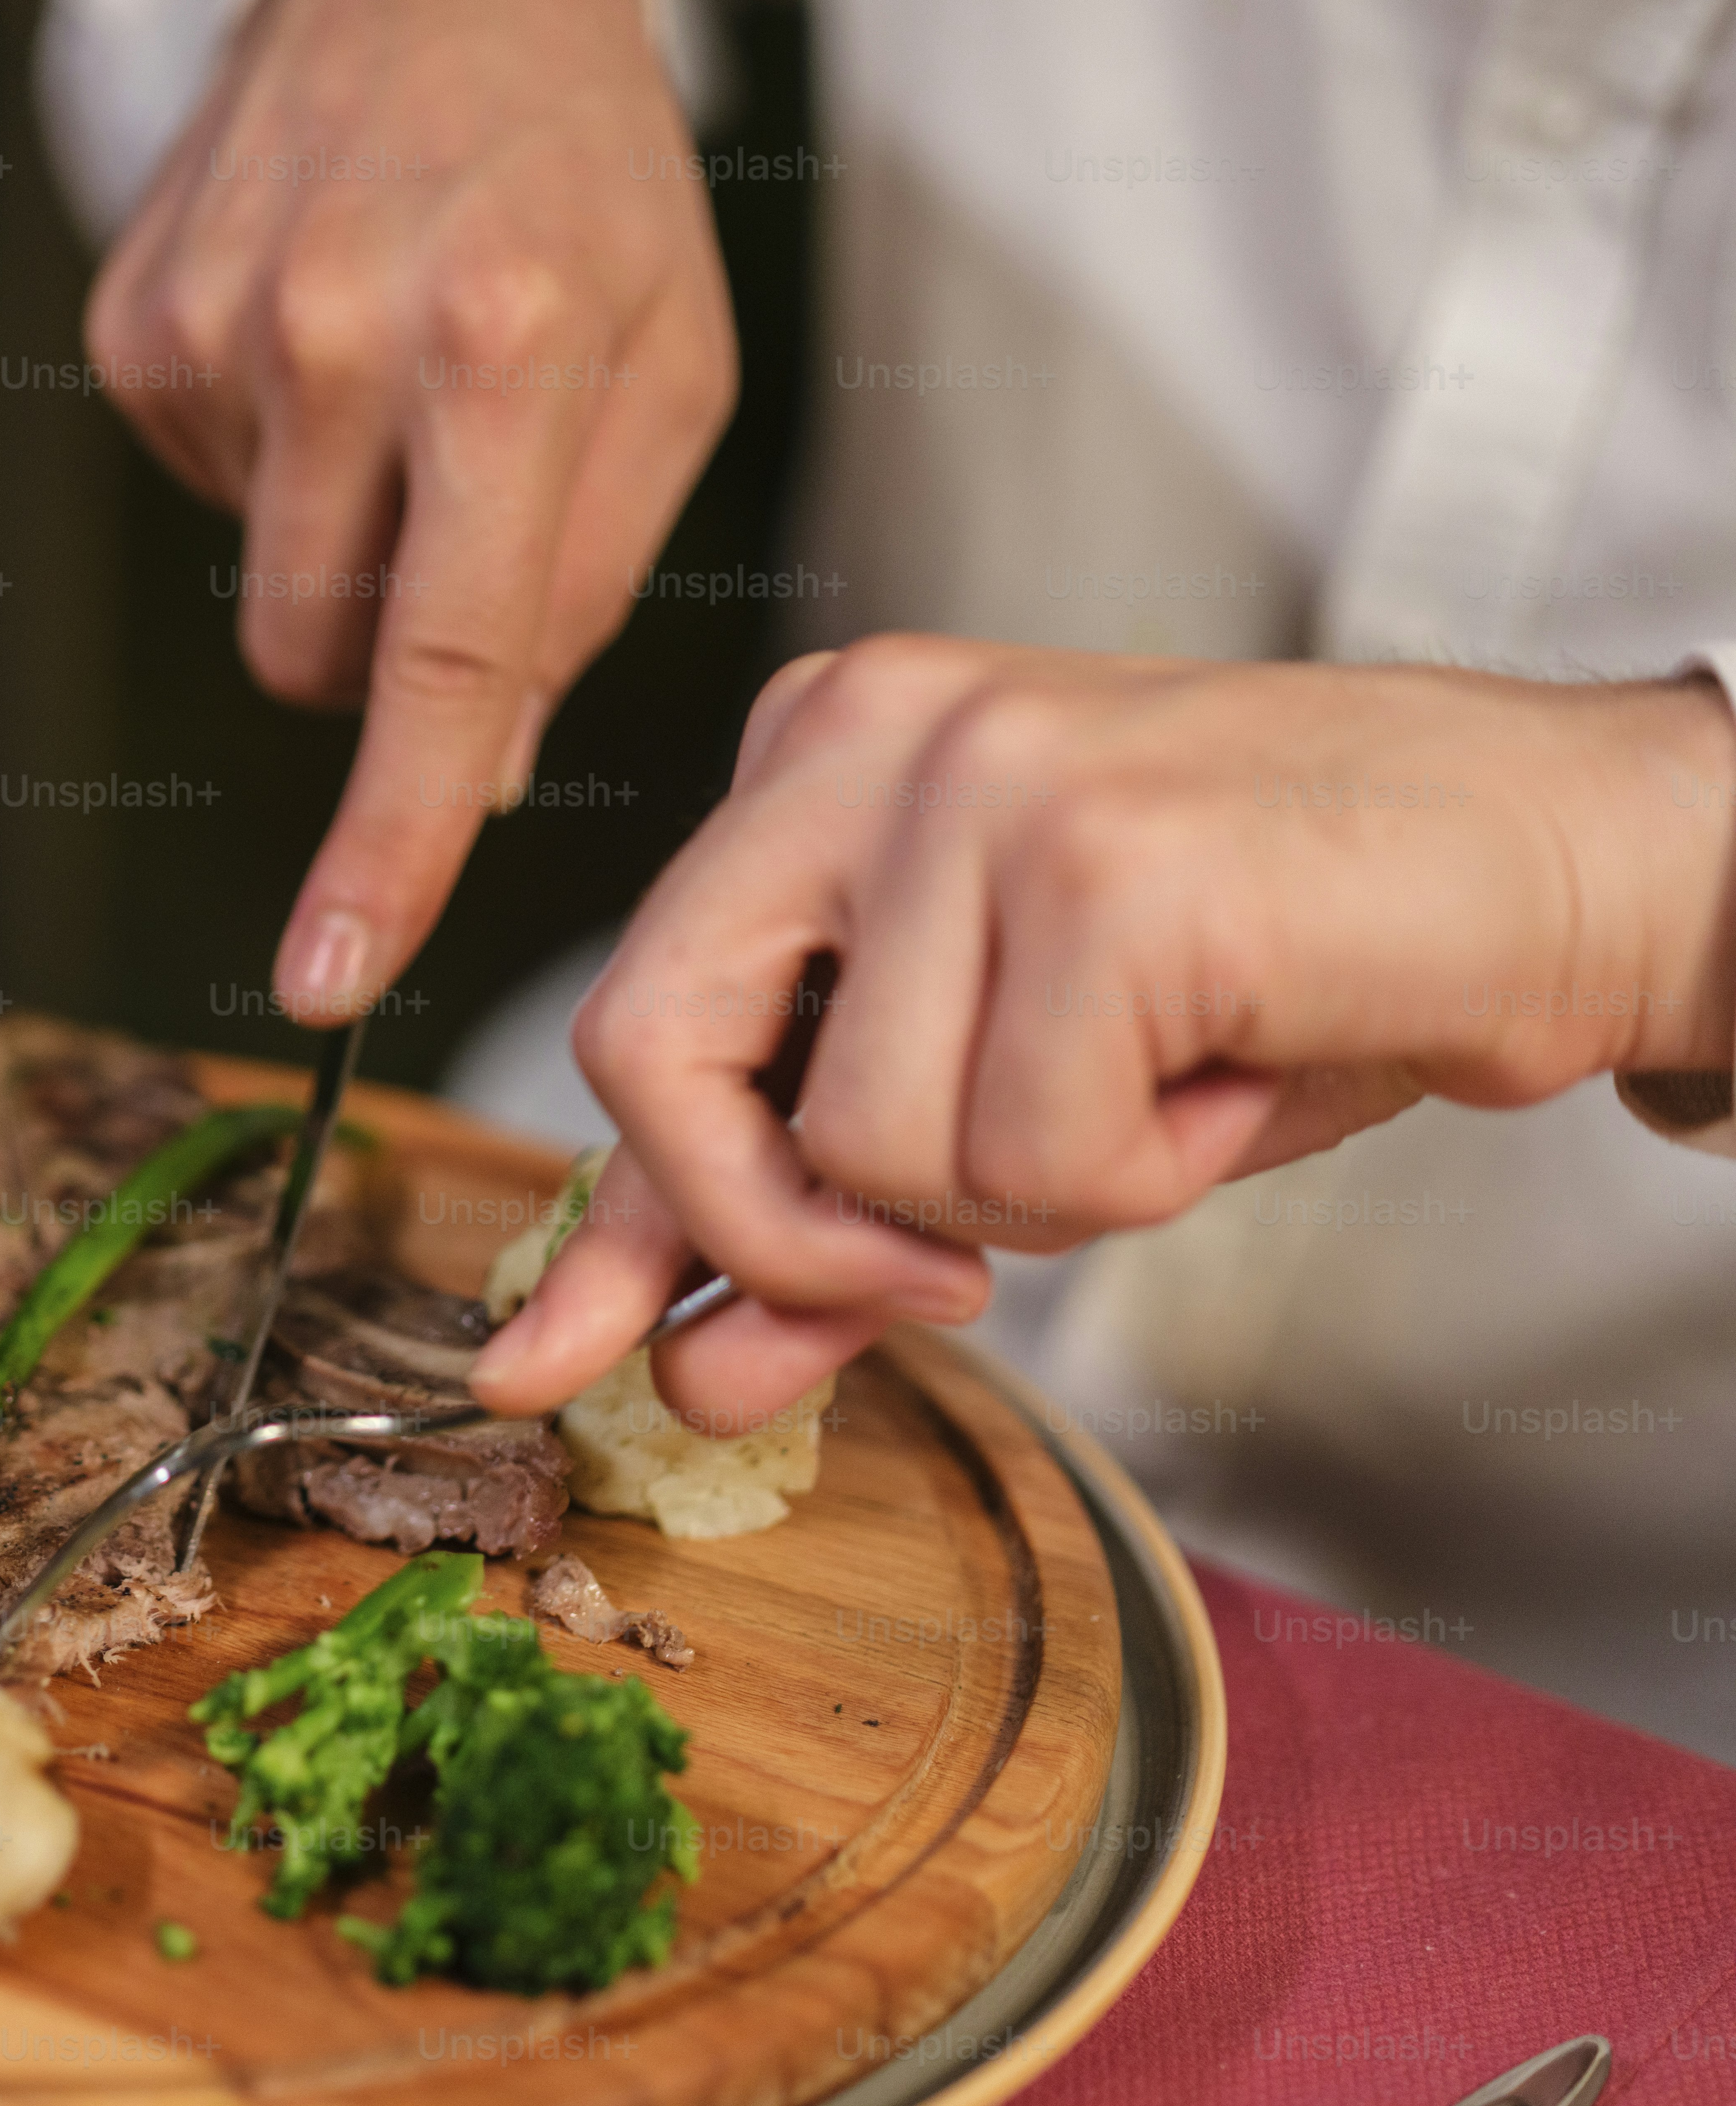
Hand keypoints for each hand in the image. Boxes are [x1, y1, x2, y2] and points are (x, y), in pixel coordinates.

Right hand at [85, 0, 736, 1023]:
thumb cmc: (587, 182)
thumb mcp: (669, 358)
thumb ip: (590, 576)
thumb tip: (489, 765)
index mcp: (507, 342)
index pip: (440, 659)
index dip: (390, 842)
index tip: (328, 982)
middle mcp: (341, 328)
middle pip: (320, 657)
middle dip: (387, 641)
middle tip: (456, 490)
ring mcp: (214, 318)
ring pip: (258, 591)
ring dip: (330, 542)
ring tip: (388, 376)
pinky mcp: (131, 316)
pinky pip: (200, 491)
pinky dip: (267, 453)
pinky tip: (315, 327)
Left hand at [470, 637, 1735, 1425]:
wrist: (1550, 871)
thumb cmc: (1275, 972)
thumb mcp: (1007, 1106)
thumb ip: (823, 1222)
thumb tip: (681, 1372)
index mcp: (814, 757)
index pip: (640, 1021)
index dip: (618, 1216)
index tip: (554, 1356)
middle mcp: (859, 733)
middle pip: (653, 1054)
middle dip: (774, 1225)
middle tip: (942, 1276)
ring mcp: (974, 780)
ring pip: (866, 1144)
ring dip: (1036, 1191)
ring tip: (1166, 1082)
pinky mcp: (1101, 866)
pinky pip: (1026, 1156)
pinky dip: (1143, 1173)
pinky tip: (1231, 1068)